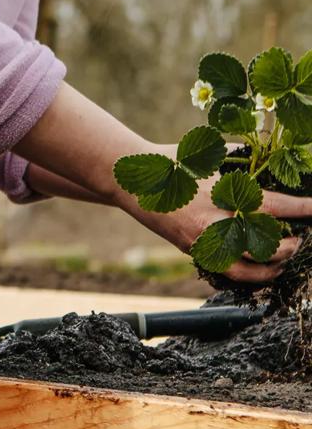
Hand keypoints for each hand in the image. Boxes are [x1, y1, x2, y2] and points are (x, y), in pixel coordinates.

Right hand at [114, 146, 311, 283]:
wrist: (134, 181)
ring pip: (242, 271)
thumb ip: (241, 162)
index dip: (301, 210)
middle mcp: (213, 224)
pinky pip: (223, 270)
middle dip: (286, 247)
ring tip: (281, 260)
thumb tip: (270, 161)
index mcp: (222, 196)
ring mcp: (200, 242)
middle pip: (261, 247)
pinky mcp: (190, 250)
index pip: (273, 207)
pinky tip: (256, 268)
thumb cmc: (173, 161)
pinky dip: (243, 273)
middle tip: (299, 241)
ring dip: (267, 270)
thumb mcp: (211, 155)